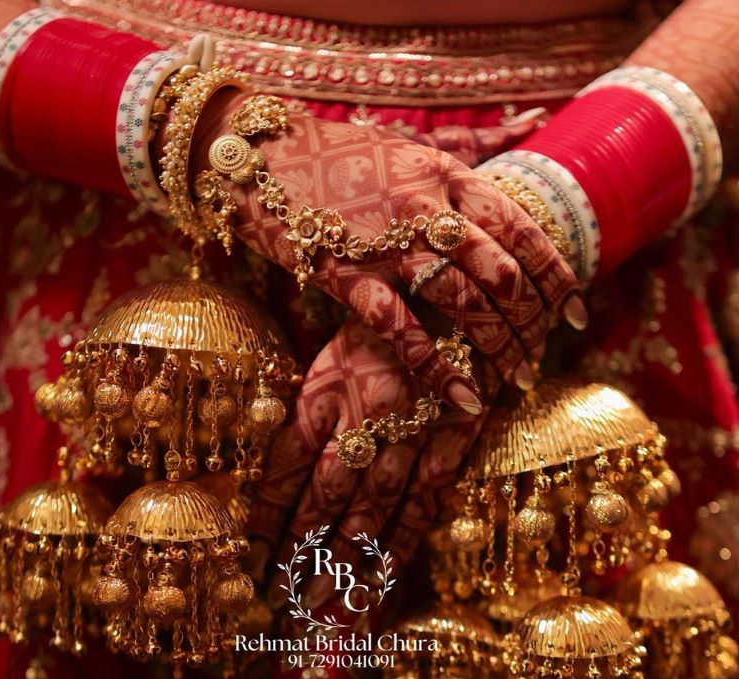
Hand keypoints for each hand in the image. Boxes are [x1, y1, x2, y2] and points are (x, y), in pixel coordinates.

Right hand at [194, 96, 585, 408]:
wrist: (261, 158)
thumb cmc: (342, 156)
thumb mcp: (412, 144)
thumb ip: (474, 143)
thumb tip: (533, 120)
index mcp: (447, 175)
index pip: (521, 227)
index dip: (557, 273)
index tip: (580, 311)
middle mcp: (426, 207)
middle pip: (502, 269)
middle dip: (534, 319)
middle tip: (546, 354)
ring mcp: (387, 243)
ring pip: (463, 301)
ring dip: (498, 345)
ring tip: (517, 379)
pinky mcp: (348, 276)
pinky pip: (402, 330)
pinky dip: (436, 368)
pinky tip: (463, 397)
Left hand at [245, 317, 481, 607]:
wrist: (469, 286)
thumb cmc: (391, 315)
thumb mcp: (338, 346)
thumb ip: (313, 402)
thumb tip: (282, 462)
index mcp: (325, 386)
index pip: (284, 462)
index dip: (265, 511)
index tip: (248, 551)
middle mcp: (362, 413)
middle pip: (324, 494)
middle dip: (300, 546)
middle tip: (279, 593)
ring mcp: (410, 430)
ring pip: (371, 507)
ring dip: (344, 558)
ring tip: (320, 601)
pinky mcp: (452, 439)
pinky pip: (423, 503)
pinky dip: (400, 544)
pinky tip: (380, 577)